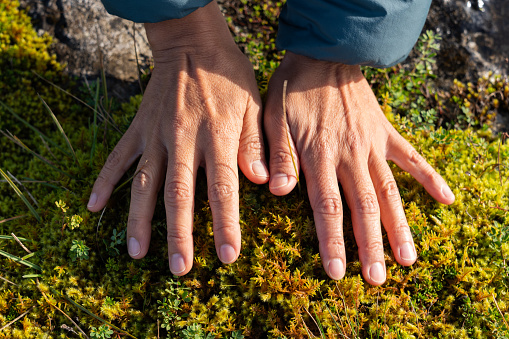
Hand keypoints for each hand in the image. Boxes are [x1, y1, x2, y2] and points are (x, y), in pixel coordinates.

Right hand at [87, 1, 267, 274]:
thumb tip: (263, 183)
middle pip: (179, 195)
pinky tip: (95, 207)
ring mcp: (156, 135)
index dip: (225, 224)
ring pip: (145, 183)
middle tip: (179, 268)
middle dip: (179, 235)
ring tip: (137, 253)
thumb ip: (257, 145)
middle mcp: (183, 139)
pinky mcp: (139, 128)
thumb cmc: (230, 77)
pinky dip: (106, 181)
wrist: (193, 44)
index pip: (222, 189)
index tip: (227, 256)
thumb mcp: (254, 105)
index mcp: (217, 136)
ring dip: (140, 220)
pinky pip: (118, 157)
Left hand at [264, 52, 454, 285]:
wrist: (324, 55)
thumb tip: (281, 192)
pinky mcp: (385, 132)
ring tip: (409, 259)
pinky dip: (430, 178)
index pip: (327, 207)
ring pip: (389, 192)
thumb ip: (280, 156)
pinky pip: (412, 158)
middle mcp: (350, 155)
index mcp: (319, 155)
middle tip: (377, 279)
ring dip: (399, 227)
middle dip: (370, 246)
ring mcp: (372, 144)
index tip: (338, 272)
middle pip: (363, 208)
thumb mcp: (273, 117)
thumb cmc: (292, 89)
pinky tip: (447, 199)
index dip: (333, 242)